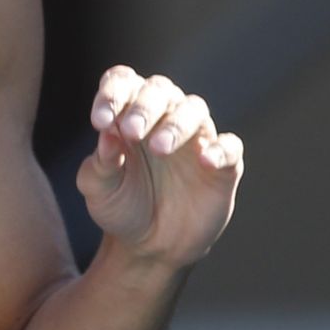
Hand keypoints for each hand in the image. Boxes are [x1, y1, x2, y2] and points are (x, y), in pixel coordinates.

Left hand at [75, 66, 242, 269]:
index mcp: (129, 114)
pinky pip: (230, 147)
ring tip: (159, 147)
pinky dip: (220, 149)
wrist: (148, 247)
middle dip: (144, 106)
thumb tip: (107, 133)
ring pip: (194, 109)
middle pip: (160, 89)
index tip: (100, 121)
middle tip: (132, 131)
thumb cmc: (121, 207)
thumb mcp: (99, 188)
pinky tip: (205, 161)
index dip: (112, 94)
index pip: (123, 83)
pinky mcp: (223, 166)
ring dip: (176, 124)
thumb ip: (100, 161)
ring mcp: (195, 140)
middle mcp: (163, 118)